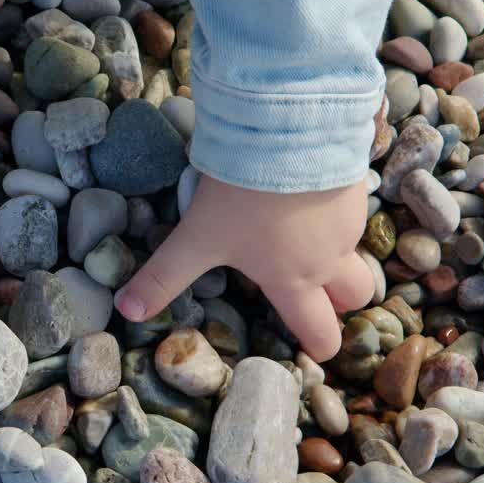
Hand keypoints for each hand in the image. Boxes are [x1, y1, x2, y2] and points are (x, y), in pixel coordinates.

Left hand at [115, 173, 373, 361]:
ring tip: (304, 234)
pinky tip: (309, 190)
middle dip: (341, 302)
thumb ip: (163, 277)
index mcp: (293, 280)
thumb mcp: (195, 238)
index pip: (319, 331)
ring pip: (355, 249)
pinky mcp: (356, 184)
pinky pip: (353, 206)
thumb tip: (127, 311)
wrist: (289, 134)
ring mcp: (349, 221)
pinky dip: (336, 208)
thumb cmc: (243, 196)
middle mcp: (329, 257)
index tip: (315, 348)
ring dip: (338, 251)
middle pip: (356, 296)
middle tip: (319, 293)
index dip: (319, 345)